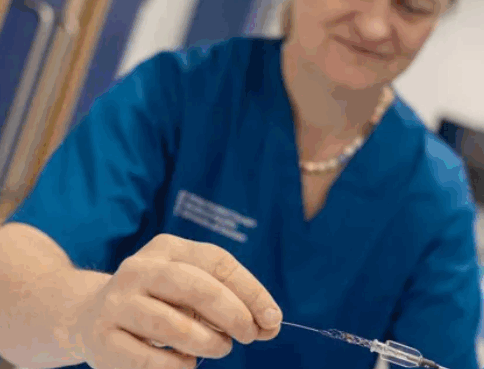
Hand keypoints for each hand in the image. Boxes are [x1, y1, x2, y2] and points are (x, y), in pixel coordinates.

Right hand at [73, 234, 282, 368]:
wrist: (89, 317)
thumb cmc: (161, 303)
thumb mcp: (193, 291)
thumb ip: (233, 303)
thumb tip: (270, 324)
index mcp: (167, 248)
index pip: (218, 262)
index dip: (252, 291)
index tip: (272, 318)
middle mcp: (139, 269)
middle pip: (198, 288)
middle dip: (234, 315)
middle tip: (249, 335)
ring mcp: (116, 303)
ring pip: (173, 326)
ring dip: (208, 343)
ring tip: (220, 348)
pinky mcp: (102, 339)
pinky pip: (150, 360)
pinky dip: (179, 365)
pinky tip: (186, 362)